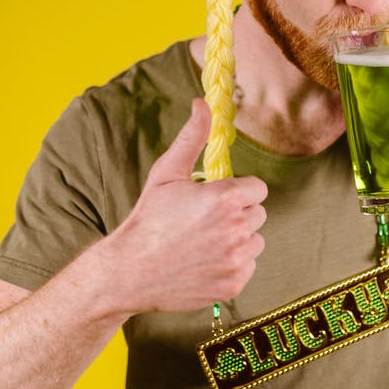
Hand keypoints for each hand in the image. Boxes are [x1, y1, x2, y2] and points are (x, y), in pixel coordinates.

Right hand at [105, 99, 266, 312]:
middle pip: (258, 214)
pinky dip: (233, 263)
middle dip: (238, 214)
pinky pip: (248, 265)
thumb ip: (192, 137)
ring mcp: (237, 259)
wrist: (130, 271)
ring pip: (255, 240)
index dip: (238, 191)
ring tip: (205, 241)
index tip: (216, 198)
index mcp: (227, 198)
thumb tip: (203, 104)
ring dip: (238, 239)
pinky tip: (206, 261)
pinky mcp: (234, 283)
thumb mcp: (167, 173)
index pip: (258, 189)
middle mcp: (237, 229)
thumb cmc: (148, 219)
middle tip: (205, 220)